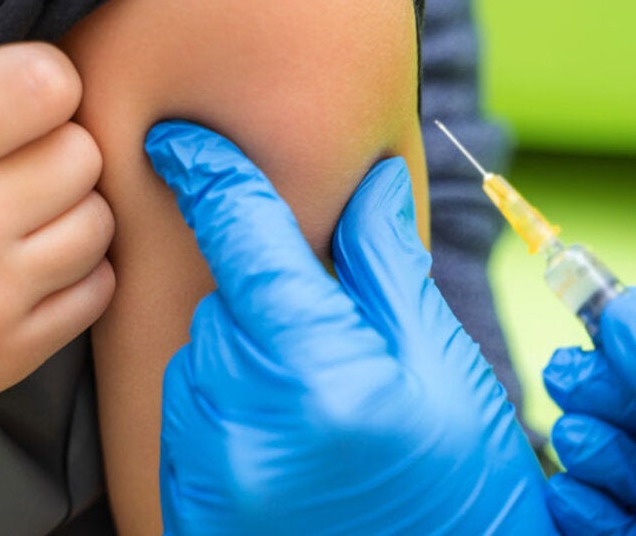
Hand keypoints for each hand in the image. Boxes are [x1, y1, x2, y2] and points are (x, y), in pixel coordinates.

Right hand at [0, 0, 114, 445]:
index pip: (47, 83)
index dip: (33, 76)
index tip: (1, 96)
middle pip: (83, 151)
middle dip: (50, 140)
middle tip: (1, 157)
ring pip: (99, 220)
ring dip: (67, 205)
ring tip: (11, 208)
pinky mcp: (10, 358)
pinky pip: (98, 289)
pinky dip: (74, 269)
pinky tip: (21, 260)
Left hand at [145, 121, 550, 534]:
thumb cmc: (455, 498)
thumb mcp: (445, 377)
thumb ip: (389, 272)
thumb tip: (365, 183)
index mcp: (316, 370)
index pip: (240, 237)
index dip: (210, 173)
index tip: (180, 137)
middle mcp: (239, 415)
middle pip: (224, 297)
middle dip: (270, 292)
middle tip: (338, 335)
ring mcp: (202, 463)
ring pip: (204, 352)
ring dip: (250, 351)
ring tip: (322, 406)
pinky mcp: (186, 495)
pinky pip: (193, 409)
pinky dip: (230, 401)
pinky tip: (289, 438)